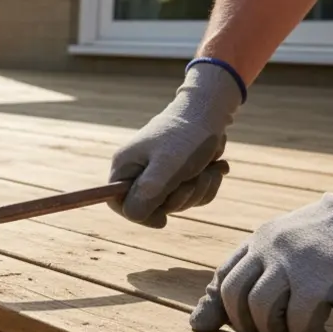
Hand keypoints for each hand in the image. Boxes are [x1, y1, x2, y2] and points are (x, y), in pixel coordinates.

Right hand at [109, 62, 243, 226]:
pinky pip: (192, 196)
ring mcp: (161, 174)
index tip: (162, 220)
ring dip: (198, 190)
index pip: (117, 203)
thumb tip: (132, 215)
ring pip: (177, 202)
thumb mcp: (167, 165)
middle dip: (179, 198)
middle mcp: (139, 171)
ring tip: (208, 169)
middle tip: (192, 179)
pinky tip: (215, 168)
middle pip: (151, 207)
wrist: (213, 111)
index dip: (138, 215)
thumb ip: (147, 192)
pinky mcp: (181, 174)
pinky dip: (206, 185)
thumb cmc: (187, 136)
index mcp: (126, 166)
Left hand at [190, 127, 332, 331]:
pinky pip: (300, 323)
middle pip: (235, 296)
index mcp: (264, 237)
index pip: (224, 276)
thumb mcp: (300, 242)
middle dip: (246, 327)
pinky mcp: (325, 280)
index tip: (212, 328)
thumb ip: (269, 266)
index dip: (216, 308)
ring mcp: (297, 261)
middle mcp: (272, 246)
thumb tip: (233, 302)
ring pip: (262, 311)